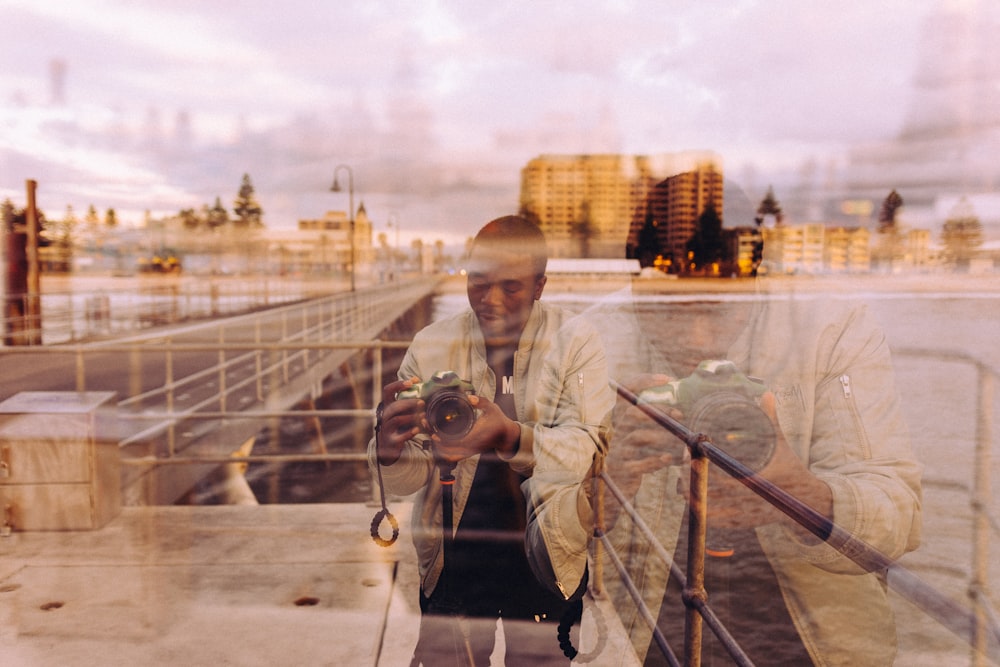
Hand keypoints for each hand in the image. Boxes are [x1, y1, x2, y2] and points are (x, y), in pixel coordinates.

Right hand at [375, 377, 424, 464]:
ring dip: (412, 417)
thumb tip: (417, 379)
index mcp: (388, 405)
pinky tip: (417, 430)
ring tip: (423, 416)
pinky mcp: (392, 440)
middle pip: (394, 406)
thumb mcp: (402, 410)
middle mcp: (385, 415)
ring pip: (397, 419)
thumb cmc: (400, 423)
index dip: (398, 385)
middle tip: (422, 402)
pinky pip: (400, 436)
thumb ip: (408, 397)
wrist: (390, 444)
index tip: (411, 382)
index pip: (388, 391)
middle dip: (409, 403)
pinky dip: (409, 432)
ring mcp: (387, 428)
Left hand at [430, 394, 519, 463]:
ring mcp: (471, 451)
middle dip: (437, 444)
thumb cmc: (498, 420)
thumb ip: (481, 401)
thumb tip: (469, 397)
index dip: (443, 441)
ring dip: (440, 448)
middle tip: (428, 431)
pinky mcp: (469, 452)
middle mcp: (472, 446)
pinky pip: (454, 456)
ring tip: (431, 435)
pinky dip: (445, 451)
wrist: (505, 435)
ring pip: (451, 456)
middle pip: (450, 452)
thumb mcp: (492, 407)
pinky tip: (438, 441)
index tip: (433, 433)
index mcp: (477, 436)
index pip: (457, 443)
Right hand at [605, 374, 680, 526]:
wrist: (610, 489)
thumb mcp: (632, 435)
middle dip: (660, 410)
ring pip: (638, 437)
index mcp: (616, 417)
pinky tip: (669, 459)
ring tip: (681, 435)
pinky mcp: (623, 470)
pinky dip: (657, 461)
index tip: (667, 378)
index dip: (644, 380)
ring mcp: (616, 451)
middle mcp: (613, 430)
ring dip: (662, 435)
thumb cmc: (628, 456)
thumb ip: (647, 420)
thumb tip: (676, 406)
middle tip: (680, 413)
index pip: (625, 391)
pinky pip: (642, 463)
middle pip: (634, 413)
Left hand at [698, 392, 832, 529]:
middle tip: (684, 459)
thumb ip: (770, 419)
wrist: (807, 501)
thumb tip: (767, 395)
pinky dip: (701, 509)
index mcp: (753, 477)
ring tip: (685, 474)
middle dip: (690, 473)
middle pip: (704, 489)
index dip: (700, 460)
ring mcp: (742, 513)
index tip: (694, 449)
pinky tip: (694, 496)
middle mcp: (745, 498)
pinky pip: (713, 519)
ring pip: (705, 506)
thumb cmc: (790, 467)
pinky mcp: (740, 523)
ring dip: (693, 490)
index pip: (717, 471)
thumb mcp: (780, 442)